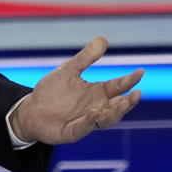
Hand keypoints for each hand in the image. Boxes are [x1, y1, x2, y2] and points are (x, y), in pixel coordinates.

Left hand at [9, 36, 142, 144]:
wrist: (31, 110)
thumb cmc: (52, 91)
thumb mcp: (69, 71)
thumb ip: (86, 58)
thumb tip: (103, 39)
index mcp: (97, 93)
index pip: (117, 87)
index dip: (129, 80)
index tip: (140, 71)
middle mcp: (96, 108)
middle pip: (117, 106)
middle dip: (128, 101)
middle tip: (137, 93)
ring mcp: (85, 121)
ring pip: (106, 120)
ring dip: (115, 113)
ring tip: (122, 102)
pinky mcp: (71, 132)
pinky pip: (83, 128)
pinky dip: (89, 121)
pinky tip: (94, 111)